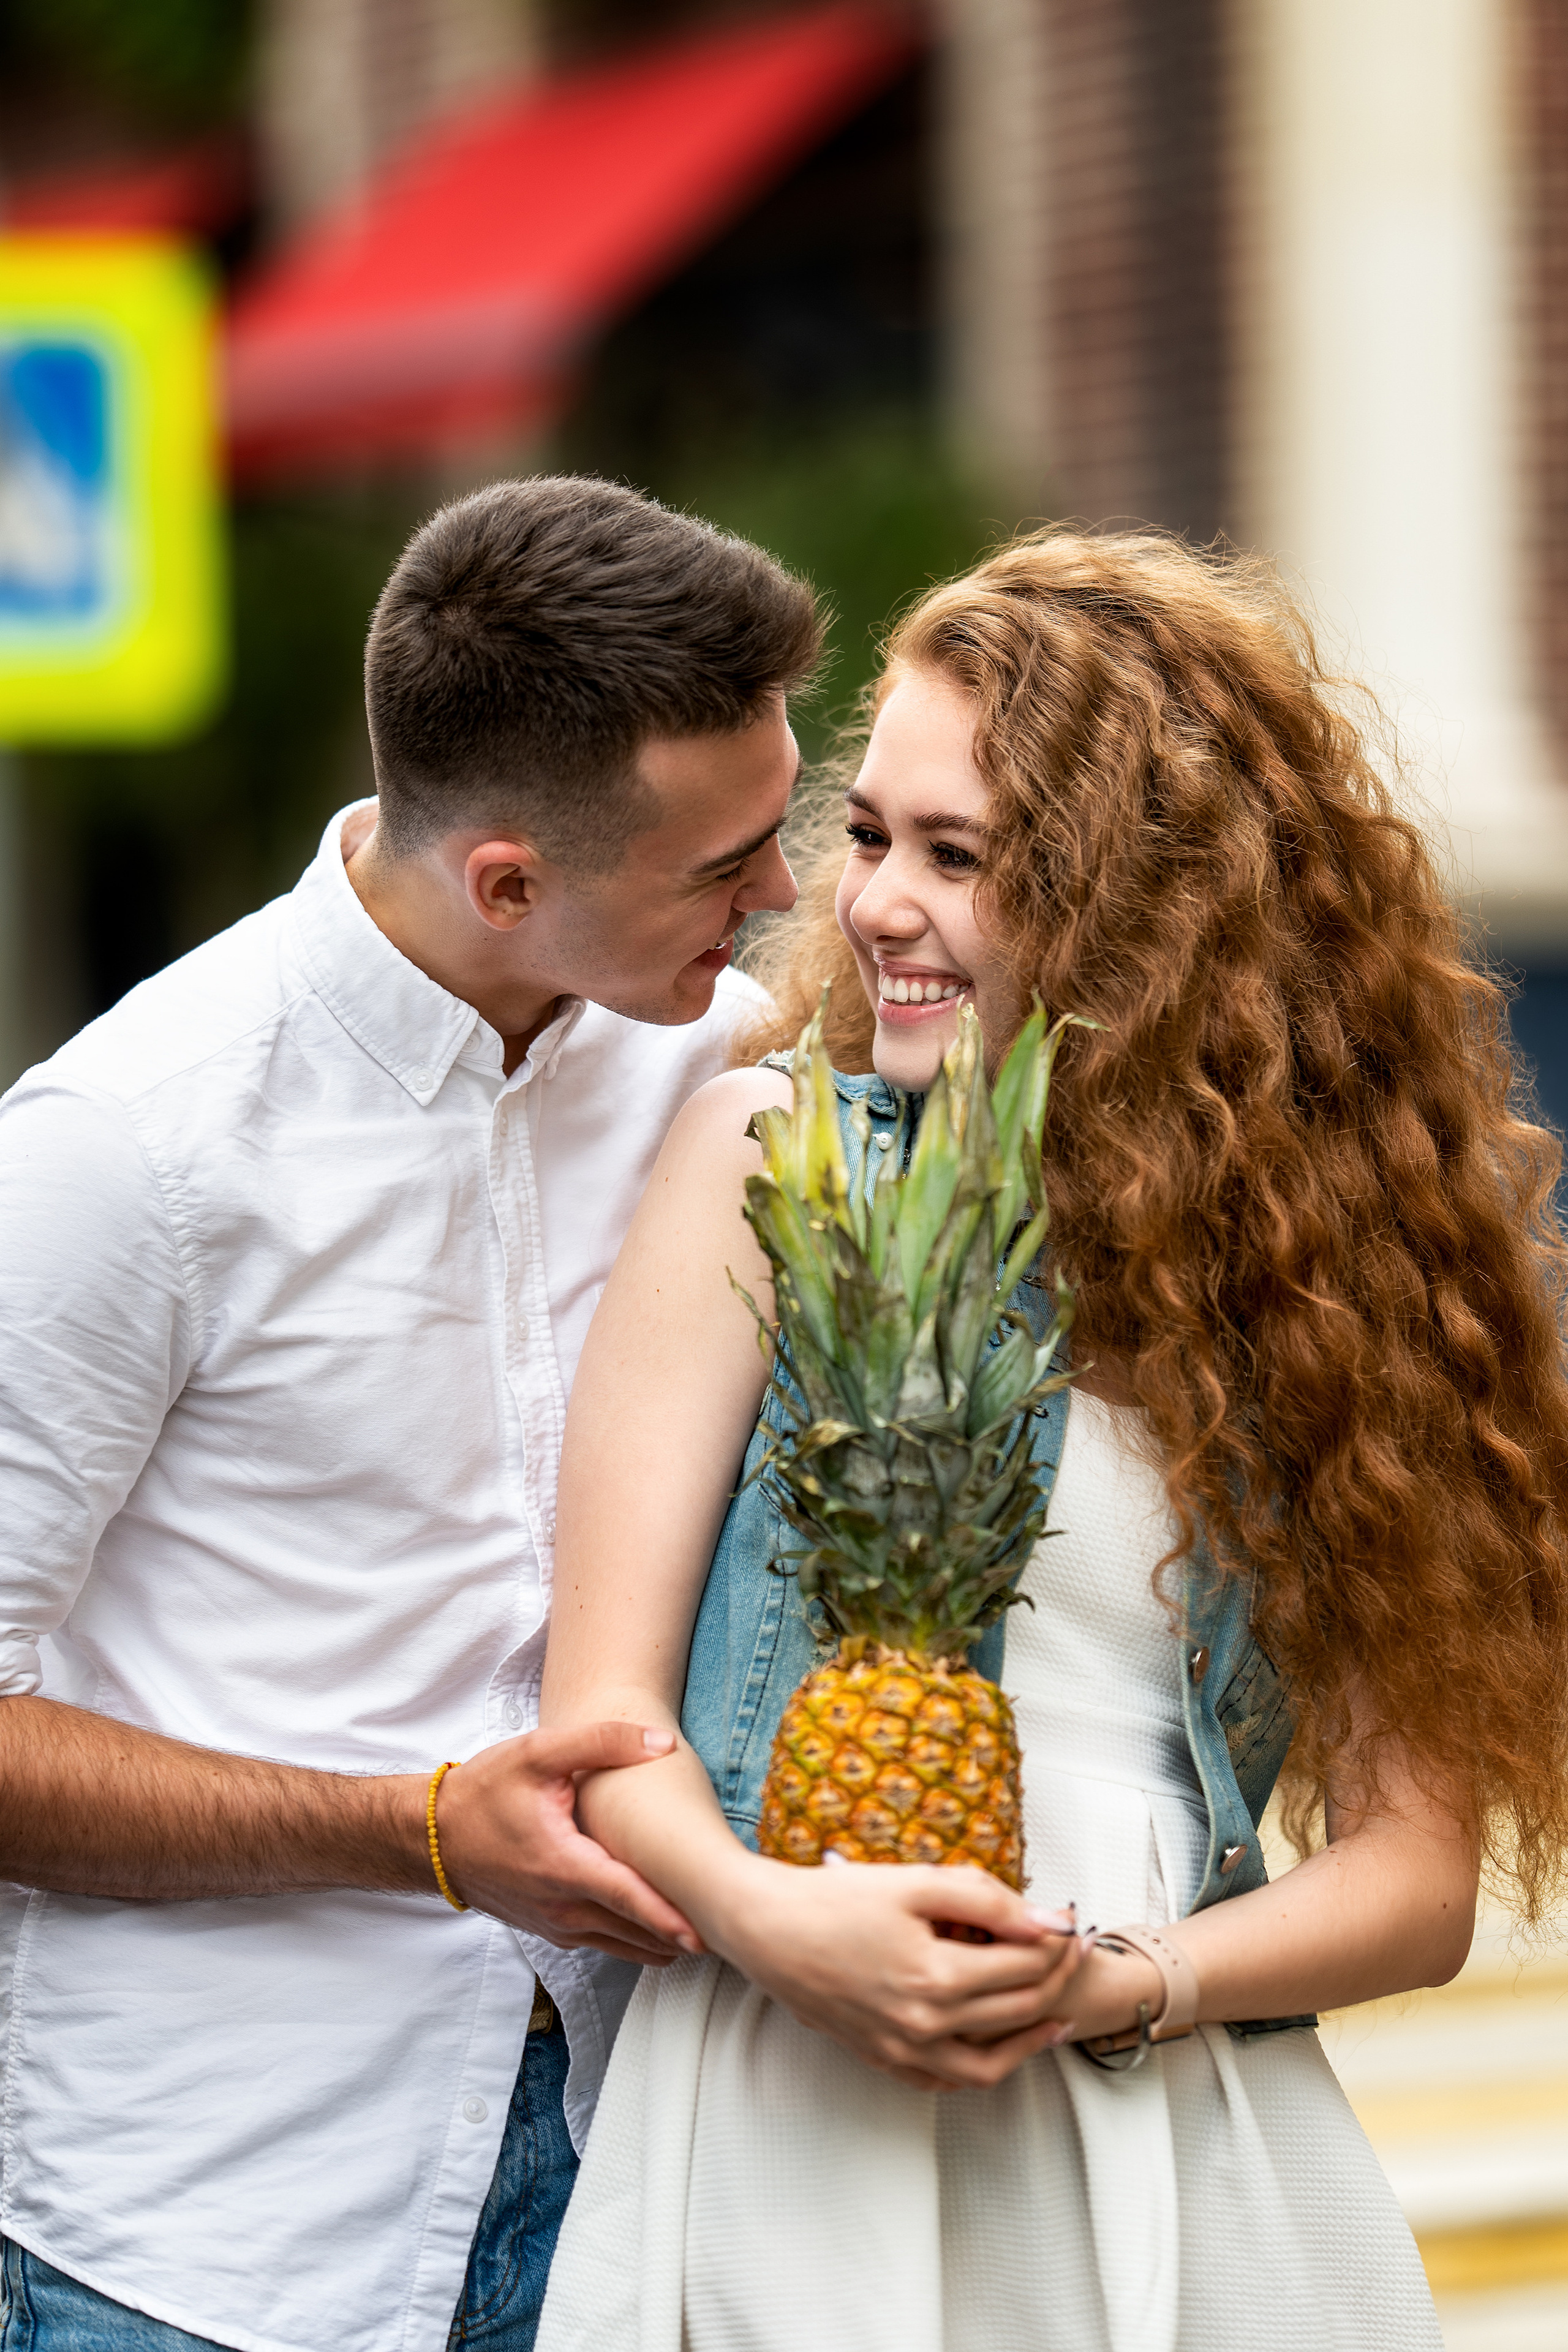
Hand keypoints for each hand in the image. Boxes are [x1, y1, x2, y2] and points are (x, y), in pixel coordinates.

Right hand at [435, 1723, 702, 1965]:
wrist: (432, 1837)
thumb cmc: (484, 1793)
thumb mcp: (538, 1753)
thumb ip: (602, 1741)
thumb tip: (661, 1742)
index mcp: (563, 1866)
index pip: (629, 1898)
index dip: (669, 1915)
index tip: (708, 1931)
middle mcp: (562, 1907)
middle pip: (634, 1930)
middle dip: (681, 1934)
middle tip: (731, 1932)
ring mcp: (556, 1925)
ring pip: (622, 1945)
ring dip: (662, 1943)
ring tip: (711, 1936)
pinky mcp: (550, 1929)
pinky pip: (603, 1943)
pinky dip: (635, 1941)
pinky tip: (664, 1935)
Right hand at [710, 1857, 1091, 2089]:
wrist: (765, 1929)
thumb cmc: (835, 1899)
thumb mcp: (914, 1883)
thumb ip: (988, 1900)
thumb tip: (1052, 1922)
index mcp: (936, 1977)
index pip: (1026, 1966)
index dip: (1058, 1942)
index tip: (1072, 1920)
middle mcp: (924, 2025)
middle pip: (1017, 2010)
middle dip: (1056, 1979)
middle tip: (1073, 1951)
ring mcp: (902, 2050)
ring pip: (990, 2063)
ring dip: (1031, 2037)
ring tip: (1056, 2012)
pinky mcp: (882, 2058)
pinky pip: (947, 2081)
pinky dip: (982, 2067)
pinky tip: (996, 2043)